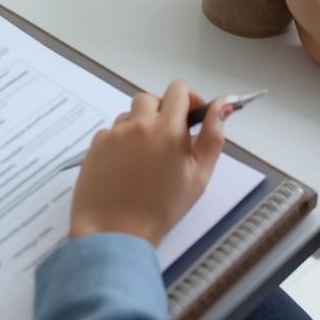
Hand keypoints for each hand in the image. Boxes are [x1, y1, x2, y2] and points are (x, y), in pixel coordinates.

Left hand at [68, 82, 226, 244]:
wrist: (116, 230)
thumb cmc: (162, 207)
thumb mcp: (199, 175)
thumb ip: (213, 136)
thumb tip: (223, 105)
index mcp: (167, 129)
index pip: (178, 89)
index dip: (187, 100)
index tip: (190, 118)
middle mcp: (138, 124)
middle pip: (151, 99)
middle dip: (162, 113)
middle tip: (168, 142)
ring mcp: (113, 133)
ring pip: (130, 116)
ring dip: (141, 128)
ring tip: (146, 160)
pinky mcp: (95, 144)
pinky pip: (112, 132)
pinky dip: (121, 142)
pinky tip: (126, 168)